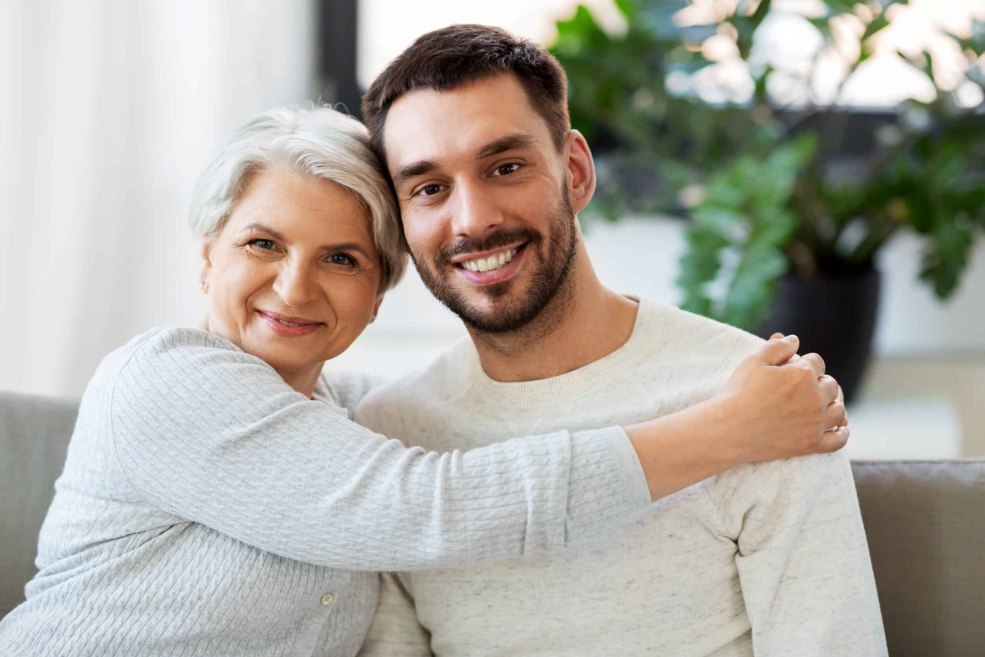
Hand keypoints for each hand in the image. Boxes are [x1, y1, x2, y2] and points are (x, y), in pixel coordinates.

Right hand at [718, 333, 848, 463]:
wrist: (729, 429)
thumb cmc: (739, 392)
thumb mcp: (754, 361)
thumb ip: (777, 346)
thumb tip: (795, 340)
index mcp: (803, 374)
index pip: (816, 362)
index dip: (804, 363)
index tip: (792, 368)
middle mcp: (815, 398)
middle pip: (831, 385)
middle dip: (820, 382)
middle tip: (802, 387)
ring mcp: (816, 423)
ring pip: (838, 411)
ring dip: (833, 405)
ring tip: (820, 405)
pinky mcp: (812, 444)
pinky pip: (839, 440)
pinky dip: (842, 433)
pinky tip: (839, 427)